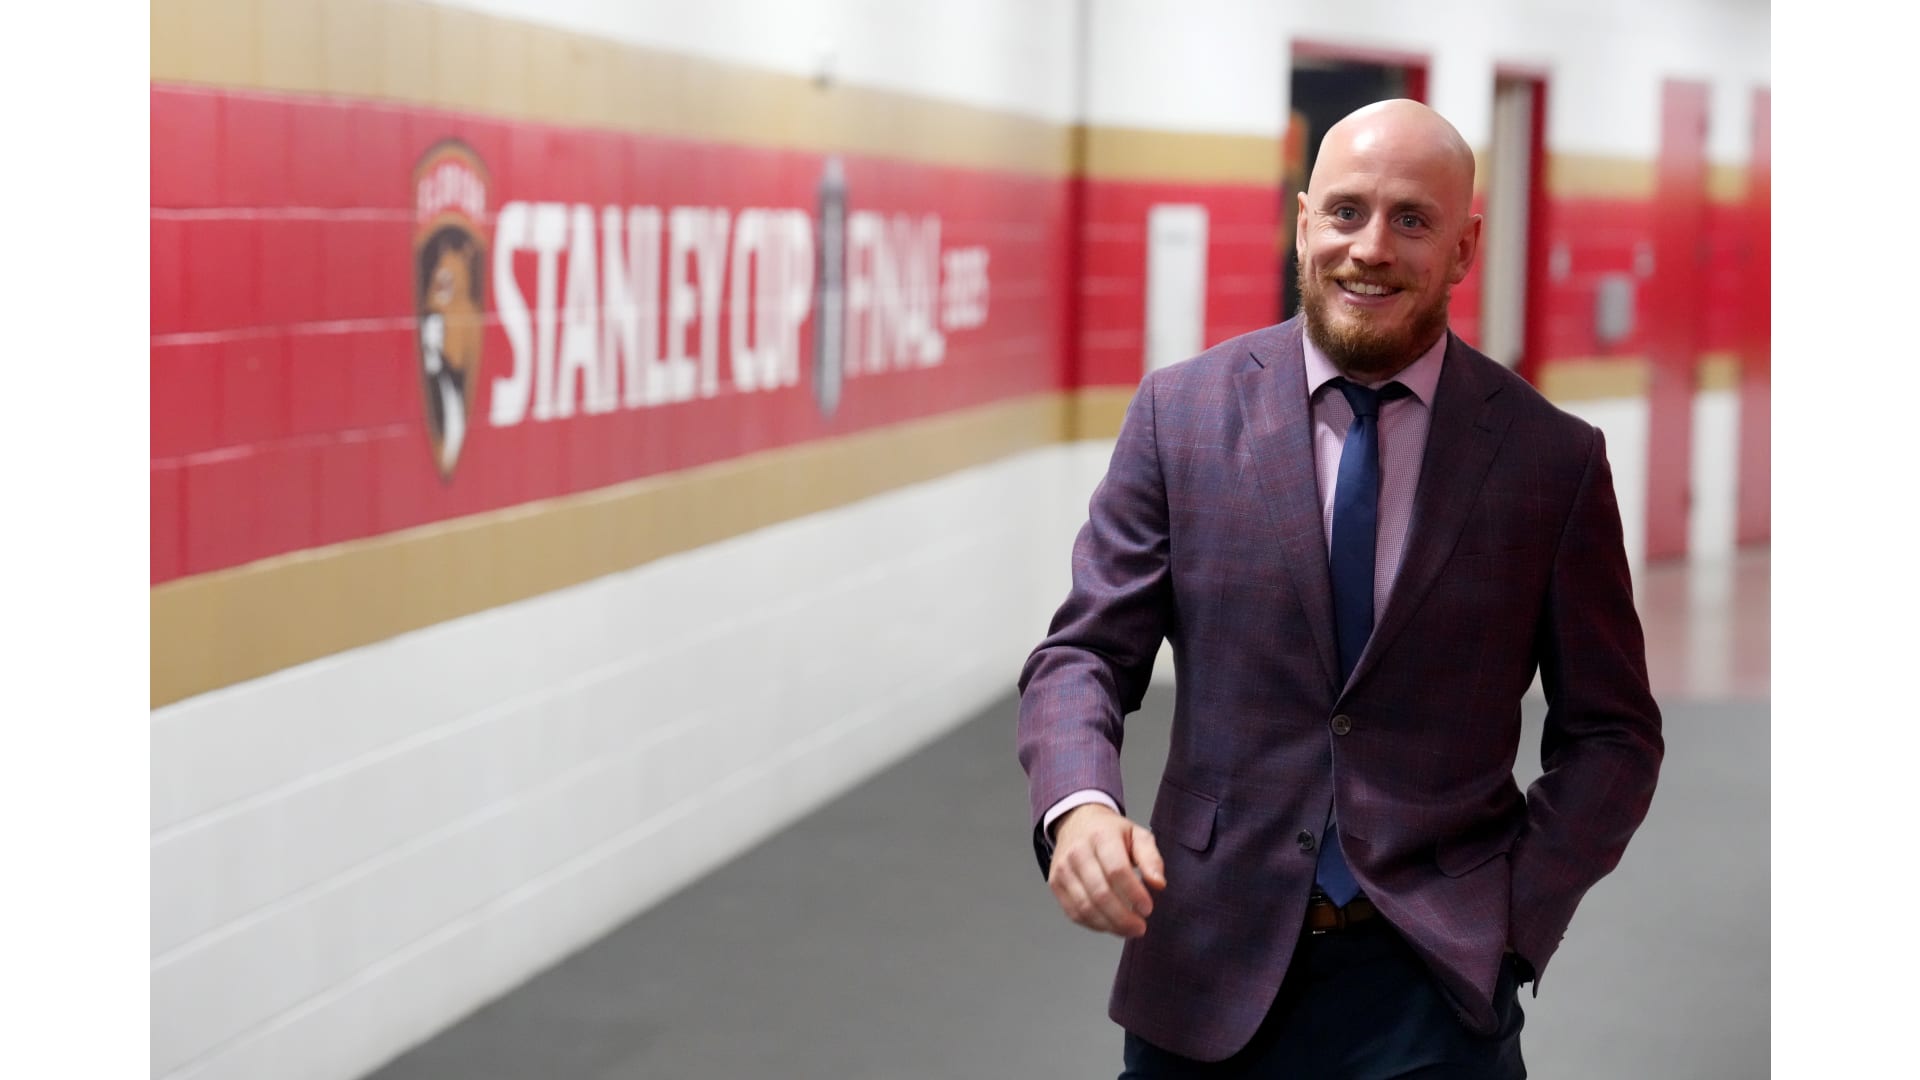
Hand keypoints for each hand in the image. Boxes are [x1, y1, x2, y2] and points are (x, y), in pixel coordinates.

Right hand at [1047, 803, 1166, 937]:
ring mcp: (1063, 869)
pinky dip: (1094, 924)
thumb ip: (1151, 858)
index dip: (1134, 894)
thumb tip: (1158, 884)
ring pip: (1085, 907)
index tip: (1148, 909)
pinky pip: (1074, 912)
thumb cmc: (1110, 832)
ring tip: (1128, 929)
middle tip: (1140, 927)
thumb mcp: (1138, 834)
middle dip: (1123, 917)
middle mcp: (1078, 852)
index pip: (1117, 870)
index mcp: (1101, 836)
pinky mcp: (1055, 884)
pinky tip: (1109, 925)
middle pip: (1100, 893)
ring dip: (1109, 925)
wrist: (1076, 822)